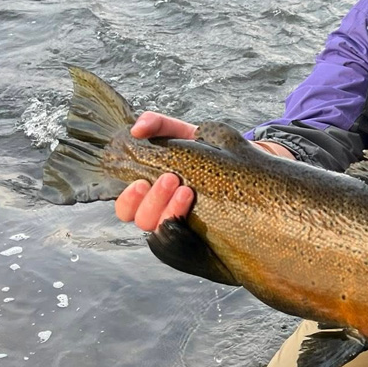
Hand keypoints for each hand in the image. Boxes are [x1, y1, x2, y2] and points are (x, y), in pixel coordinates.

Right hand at [114, 112, 197, 231]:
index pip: (126, 208)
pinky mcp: (203, 234)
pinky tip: (197, 209)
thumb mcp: (181, 132)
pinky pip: (186, 242)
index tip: (141, 182)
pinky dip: (187, 229)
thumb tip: (137, 129)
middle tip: (171, 179)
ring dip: (171, 210)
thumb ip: (158, 125)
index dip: (128, 200)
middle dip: (153, 201)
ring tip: (187, 190)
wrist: (241, 160)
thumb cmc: (204, 148)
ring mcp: (183, 225)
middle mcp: (163, 212)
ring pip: (164, 231)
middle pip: (143, 221)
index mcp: (150, 193)